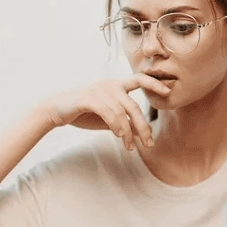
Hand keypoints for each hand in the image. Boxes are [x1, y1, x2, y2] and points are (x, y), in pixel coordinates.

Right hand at [41, 74, 172, 150]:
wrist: (58, 111)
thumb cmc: (85, 114)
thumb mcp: (109, 120)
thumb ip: (126, 123)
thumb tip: (143, 135)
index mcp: (117, 85)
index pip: (139, 80)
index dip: (154, 84)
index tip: (168, 91)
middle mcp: (110, 85)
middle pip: (134, 106)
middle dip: (143, 126)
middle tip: (150, 143)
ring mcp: (100, 90)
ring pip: (122, 113)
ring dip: (128, 133)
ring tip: (129, 146)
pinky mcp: (89, 98)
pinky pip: (110, 113)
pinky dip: (117, 126)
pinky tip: (119, 137)